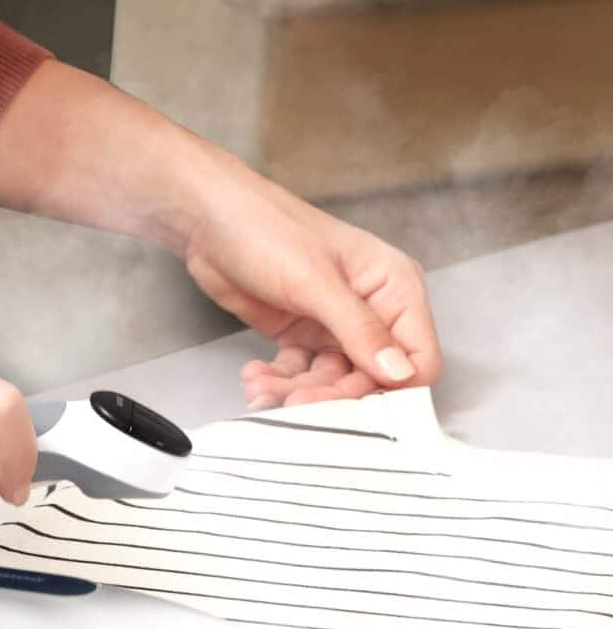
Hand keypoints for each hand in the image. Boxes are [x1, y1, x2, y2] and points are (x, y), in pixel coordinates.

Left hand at [178, 145, 442, 408]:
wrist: (210, 219)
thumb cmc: (267, 230)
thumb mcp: (316, 281)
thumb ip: (360, 330)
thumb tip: (400, 373)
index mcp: (394, 287)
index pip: (417, 356)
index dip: (394, 389)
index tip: (358, 409)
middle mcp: (371, 309)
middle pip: (370, 378)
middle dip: (332, 394)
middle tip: (295, 403)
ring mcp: (334, 324)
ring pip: (331, 380)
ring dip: (297, 392)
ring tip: (262, 388)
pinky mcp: (300, 334)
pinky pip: (300, 373)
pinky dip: (279, 382)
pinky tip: (255, 377)